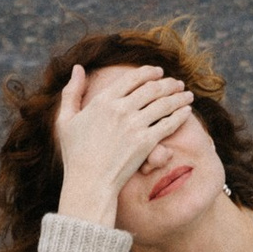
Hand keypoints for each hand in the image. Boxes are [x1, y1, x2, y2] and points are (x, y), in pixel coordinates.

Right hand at [53, 62, 192, 227]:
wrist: (89, 183)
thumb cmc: (75, 154)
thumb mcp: (65, 120)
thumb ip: (71, 92)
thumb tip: (78, 68)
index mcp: (102, 100)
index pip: (132, 78)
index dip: (149, 72)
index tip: (159, 72)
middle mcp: (120, 109)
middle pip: (152, 88)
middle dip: (168, 83)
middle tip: (178, 83)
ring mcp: (134, 125)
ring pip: (164, 103)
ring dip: (179, 96)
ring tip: (187, 94)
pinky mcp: (146, 142)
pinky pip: (169, 123)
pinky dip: (180, 114)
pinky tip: (187, 111)